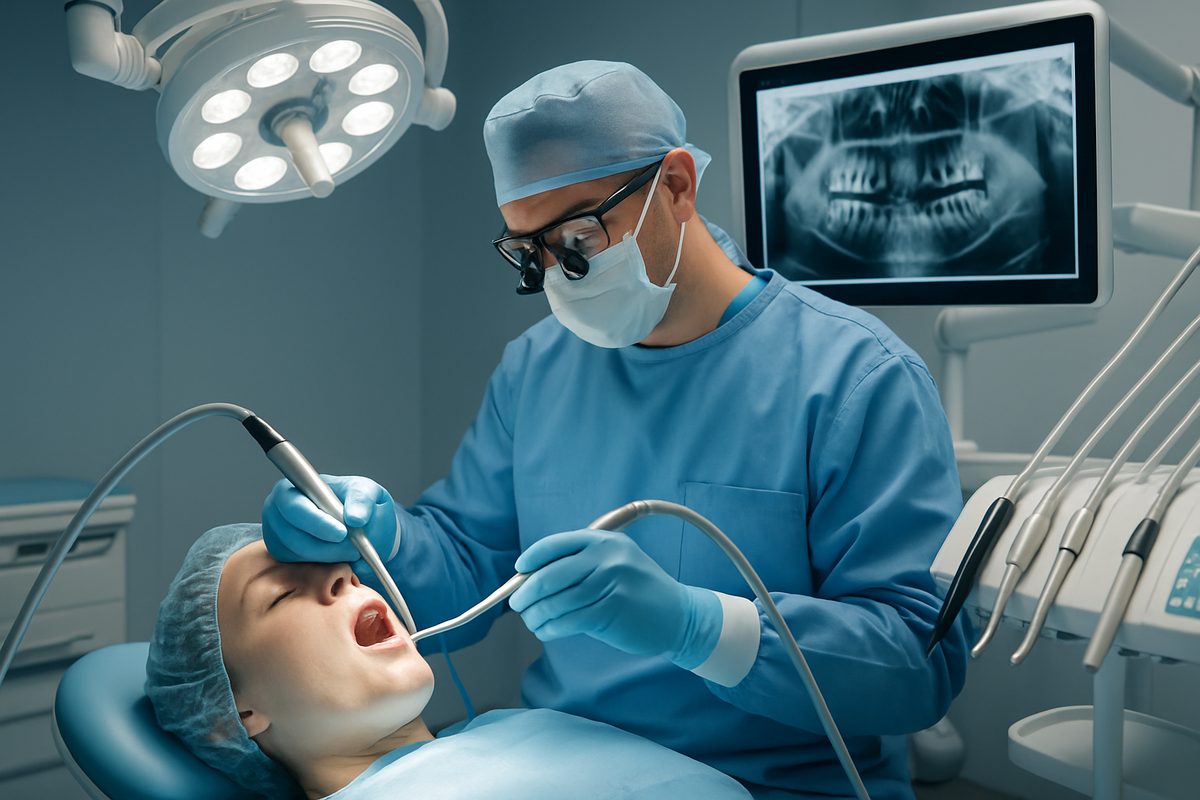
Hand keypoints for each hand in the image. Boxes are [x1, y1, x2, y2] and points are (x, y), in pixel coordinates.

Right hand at [262, 475, 398, 564]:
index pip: (294, 506)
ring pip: (298, 556)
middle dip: (326, 547)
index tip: (342, 533)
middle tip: (354, 550)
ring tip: (353, 552)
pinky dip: (324, 567)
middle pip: (292, 536)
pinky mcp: (284, 556)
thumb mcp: (366, 491)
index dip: (316, 522)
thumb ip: (363, 499)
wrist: (359, 525)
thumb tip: (355, 518)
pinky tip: (340, 557)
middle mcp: (279, 513)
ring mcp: (278, 536)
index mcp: (294, 488)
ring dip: (330, 558)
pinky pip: (300, 569)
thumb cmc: (356, 502)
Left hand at [509, 529, 719, 665]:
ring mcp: (610, 583)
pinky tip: (547, 631)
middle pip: (550, 575)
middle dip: (526, 592)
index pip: (555, 544)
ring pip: (556, 602)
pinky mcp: (611, 610)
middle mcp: (606, 557)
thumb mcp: (614, 562)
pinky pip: (568, 621)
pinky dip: (551, 628)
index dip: (531, 558)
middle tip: (518, 604)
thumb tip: (531, 578)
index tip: (518, 572)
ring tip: (532, 622)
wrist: (677, 615)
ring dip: (536, 615)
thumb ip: (580, 564)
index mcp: (604, 540)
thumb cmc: (637, 591)